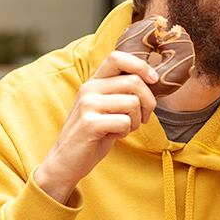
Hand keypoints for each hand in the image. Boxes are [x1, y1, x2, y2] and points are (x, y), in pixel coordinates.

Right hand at [34, 51, 157, 203]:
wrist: (66, 162)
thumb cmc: (93, 135)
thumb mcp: (106, 108)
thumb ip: (122, 92)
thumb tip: (152, 80)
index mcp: (94, 82)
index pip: (118, 57)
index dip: (141, 66)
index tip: (153, 80)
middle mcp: (89, 88)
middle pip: (134, 82)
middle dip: (148, 102)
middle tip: (142, 118)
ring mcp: (88, 104)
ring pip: (132, 103)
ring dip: (135, 121)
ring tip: (121, 129)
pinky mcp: (89, 123)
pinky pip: (125, 122)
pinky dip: (124, 133)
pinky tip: (111, 136)